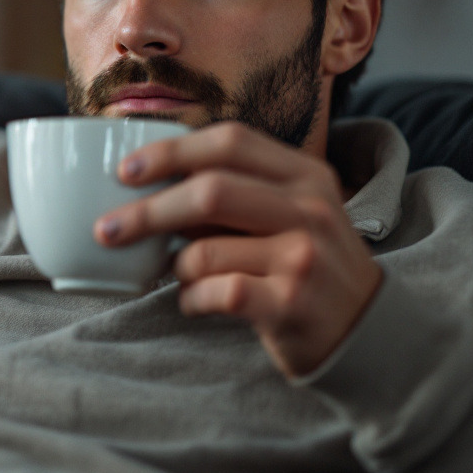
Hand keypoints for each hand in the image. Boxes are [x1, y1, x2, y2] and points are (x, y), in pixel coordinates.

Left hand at [93, 121, 381, 377]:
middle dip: (147, 211)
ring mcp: (304, 257)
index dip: (171, 151)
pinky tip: (195, 303)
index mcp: (305, 174)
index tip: (125, 171)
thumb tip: (147, 180)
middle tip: (106, 229)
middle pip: (210, 190)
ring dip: (175, 268)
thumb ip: (234, 191)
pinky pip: (216, 293)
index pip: (230, 141)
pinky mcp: (293, 304)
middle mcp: (310, 208)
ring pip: (205, 251)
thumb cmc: (305, 265)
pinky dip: (191, 300)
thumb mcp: (288, 213)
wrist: (367, 332)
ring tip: (181, 277)